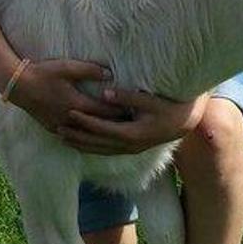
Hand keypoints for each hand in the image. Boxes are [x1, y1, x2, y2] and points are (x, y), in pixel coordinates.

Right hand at [3, 59, 121, 132]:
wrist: (18, 85)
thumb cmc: (43, 73)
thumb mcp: (67, 67)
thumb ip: (90, 70)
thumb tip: (110, 74)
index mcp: (77, 104)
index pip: (105, 112)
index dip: (120, 112)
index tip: (134, 113)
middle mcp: (71, 119)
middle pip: (98, 126)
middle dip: (114, 125)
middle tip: (130, 126)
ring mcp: (60, 126)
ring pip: (85, 135)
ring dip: (99, 134)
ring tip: (114, 133)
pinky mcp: (52, 128)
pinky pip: (72, 137)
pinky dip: (84, 137)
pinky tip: (91, 138)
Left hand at [56, 90, 207, 154]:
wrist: (185, 124)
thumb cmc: (170, 108)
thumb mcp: (150, 100)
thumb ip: (127, 97)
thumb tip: (104, 93)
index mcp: (133, 134)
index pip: (103, 128)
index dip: (86, 121)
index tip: (70, 112)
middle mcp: (129, 146)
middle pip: (97, 143)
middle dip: (77, 136)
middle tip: (57, 128)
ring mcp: (130, 150)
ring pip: (100, 150)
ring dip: (80, 144)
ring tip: (62, 137)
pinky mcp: (130, 149)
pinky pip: (106, 150)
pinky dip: (90, 147)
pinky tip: (79, 143)